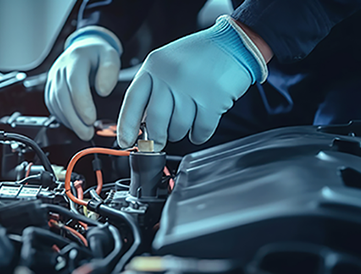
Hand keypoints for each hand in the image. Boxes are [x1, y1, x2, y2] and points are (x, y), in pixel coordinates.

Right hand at [45, 27, 120, 140]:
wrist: (83, 49)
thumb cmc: (97, 54)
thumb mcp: (110, 56)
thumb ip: (110, 71)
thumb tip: (103, 91)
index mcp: (75, 59)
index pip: (74, 82)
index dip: (82, 103)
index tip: (91, 118)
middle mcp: (60, 69)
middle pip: (62, 97)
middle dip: (74, 119)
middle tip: (87, 133)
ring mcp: (53, 79)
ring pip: (56, 103)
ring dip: (69, 121)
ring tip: (84, 132)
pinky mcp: (51, 88)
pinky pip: (53, 106)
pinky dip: (63, 118)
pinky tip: (75, 124)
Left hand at [117, 15, 268, 150]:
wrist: (234, 44)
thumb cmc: (198, 57)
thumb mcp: (166, 64)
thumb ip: (152, 89)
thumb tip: (139, 124)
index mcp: (154, 66)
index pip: (132, 101)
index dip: (126, 126)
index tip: (126, 142)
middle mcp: (171, 75)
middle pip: (155, 120)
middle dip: (155, 138)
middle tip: (158, 142)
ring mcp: (192, 87)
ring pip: (178, 128)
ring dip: (180, 133)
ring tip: (185, 123)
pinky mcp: (214, 99)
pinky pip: (201, 130)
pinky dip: (199, 134)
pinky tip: (200, 127)